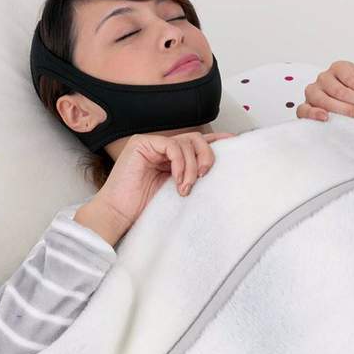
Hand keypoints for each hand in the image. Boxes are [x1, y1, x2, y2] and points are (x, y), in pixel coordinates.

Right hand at [91, 130, 237, 237]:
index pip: (196, 143)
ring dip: (191, 166)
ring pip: (186, 142)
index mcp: (170, 157)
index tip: (234, 142)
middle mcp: (161, 147)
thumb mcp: (178, 190)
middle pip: (195, 139)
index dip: (216, 141)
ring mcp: (150, 143)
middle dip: (206, 155)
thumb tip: (217, 170)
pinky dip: (180, 162)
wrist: (119, 215)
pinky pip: (171, 145)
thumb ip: (192, 176)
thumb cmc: (144, 207)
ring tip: (186, 187)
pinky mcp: (141, 143)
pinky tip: (177, 180)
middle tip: (204, 175)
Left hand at [296, 60, 353, 121]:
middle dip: (348, 110)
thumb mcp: (346, 122)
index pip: (303, 111)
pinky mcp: (338, 67)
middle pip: (325, 101)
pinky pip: (350, 79)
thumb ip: (339, 124)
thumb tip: (344, 134)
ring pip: (339, 91)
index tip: (325, 118)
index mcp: (310, 107)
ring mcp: (324, 78)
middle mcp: (313, 91)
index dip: (312, 114)